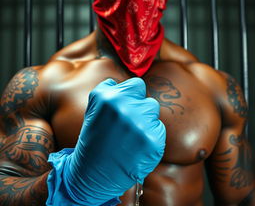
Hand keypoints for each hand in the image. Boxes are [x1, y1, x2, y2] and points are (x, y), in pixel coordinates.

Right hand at [48, 78, 165, 205]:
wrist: (94, 173)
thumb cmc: (94, 139)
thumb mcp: (93, 109)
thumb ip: (108, 90)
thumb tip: (122, 83)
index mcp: (106, 97)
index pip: (135, 84)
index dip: (130, 95)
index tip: (125, 106)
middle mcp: (123, 106)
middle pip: (145, 95)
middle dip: (138, 106)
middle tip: (127, 123)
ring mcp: (139, 123)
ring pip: (153, 109)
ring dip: (145, 119)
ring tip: (131, 134)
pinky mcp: (153, 139)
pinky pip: (159, 128)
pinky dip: (151, 135)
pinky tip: (137, 146)